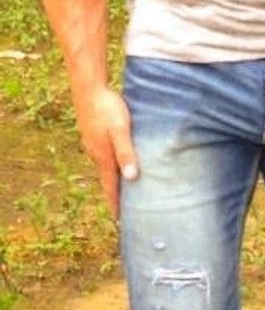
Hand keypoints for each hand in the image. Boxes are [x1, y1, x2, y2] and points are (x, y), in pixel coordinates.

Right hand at [73, 85, 137, 217]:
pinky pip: (104, 155)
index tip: (120, 221)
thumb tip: (131, 178)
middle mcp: (97, 154)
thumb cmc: (107, 108)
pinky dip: (112, 163)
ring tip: (124, 187)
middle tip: (125, 210)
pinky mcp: (94, 134)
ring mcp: (93, 144)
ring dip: (114, 178)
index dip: (116, 204)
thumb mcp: (120, 130)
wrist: (88, 88)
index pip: (110, 187)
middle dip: (115, 194)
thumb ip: (125, 152)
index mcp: (104, 157)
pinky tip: (117, 159)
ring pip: (106, 166)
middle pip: (107, 180)